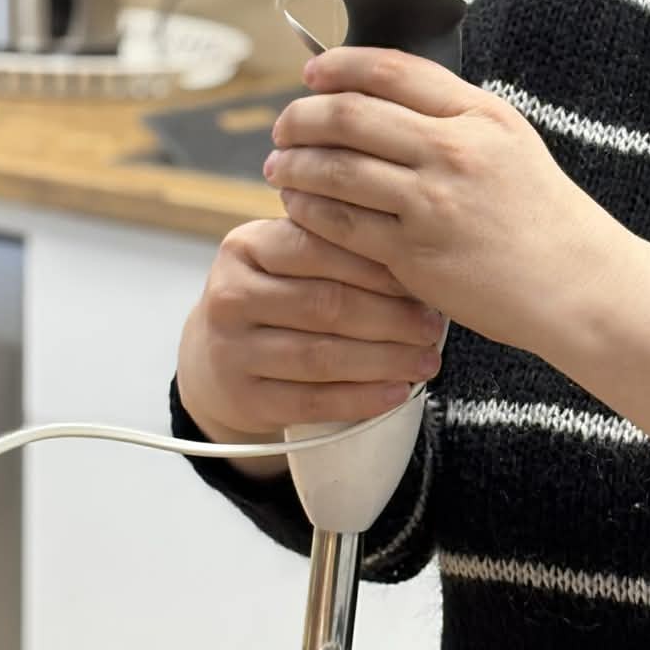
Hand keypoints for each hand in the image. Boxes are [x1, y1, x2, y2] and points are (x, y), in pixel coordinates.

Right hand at [175, 213, 447, 442]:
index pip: (318, 248)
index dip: (376, 266)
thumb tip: (416, 263)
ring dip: (383, 361)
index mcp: (245, 247)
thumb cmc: (275, 298)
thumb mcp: (288, 261)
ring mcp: (231, 351)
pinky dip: (360, 399)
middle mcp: (230, 296)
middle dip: (389, 318)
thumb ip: (336, 249)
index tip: (421, 279)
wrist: (216, 358)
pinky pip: (312, 402)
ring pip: (321, 357)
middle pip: (325, 305)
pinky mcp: (243, 399)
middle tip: (433, 327)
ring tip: (426, 362)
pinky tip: (396, 393)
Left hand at [263, 47, 623, 355]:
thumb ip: (455, 117)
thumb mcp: (510, 143)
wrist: (578, 284)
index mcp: (480, 115)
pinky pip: (340, 223)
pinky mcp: (415, 254)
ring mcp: (433, 203)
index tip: (313, 74)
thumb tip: (384, 96)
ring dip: (295, 164)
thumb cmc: (543, 217)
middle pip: (350, 115)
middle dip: (303, 117)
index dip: (339, 66)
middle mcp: (454, 151)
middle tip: (284, 126)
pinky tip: (299, 208)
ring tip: (281, 167)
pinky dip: (309, 211)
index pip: (390, 70)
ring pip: (336, 168)